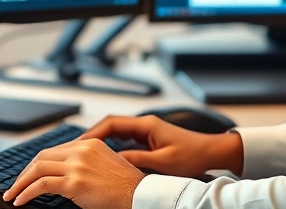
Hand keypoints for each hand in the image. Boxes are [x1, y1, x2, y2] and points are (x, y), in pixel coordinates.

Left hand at [2, 139, 143, 208]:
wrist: (140, 195)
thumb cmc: (126, 187)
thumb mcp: (106, 164)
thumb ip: (85, 162)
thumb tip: (62, 173)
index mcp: (89, 144)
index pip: (55, 150)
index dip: (38, 163)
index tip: (29, 174)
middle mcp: (81, 150)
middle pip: (42, 157)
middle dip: (25, 172)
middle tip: (16, 185)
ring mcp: (77, 165)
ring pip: (37, 169)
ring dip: (20, 183)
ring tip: (12, 195)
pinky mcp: (74, 183)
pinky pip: (41, 185)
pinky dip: (26, 192)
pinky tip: (20, 200)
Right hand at [80, 115, 242, 177]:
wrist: (212, 153)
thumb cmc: (193, 156)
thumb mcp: (163, 162)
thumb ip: (137, 160)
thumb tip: (113, 161)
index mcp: (146, 125)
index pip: (112, 123)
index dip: (92, 133)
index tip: (78, 143)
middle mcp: (144, 124)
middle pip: (110, 126)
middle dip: (91, 136)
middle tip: (74, 149)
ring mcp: (146, 131)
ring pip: (116, 132)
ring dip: (100, 141)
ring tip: (84, 154)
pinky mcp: (149, 139)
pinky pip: (124, 139)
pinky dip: (111, 146)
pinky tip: (103, 157)